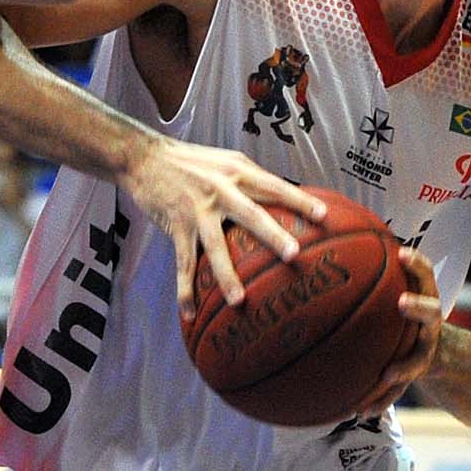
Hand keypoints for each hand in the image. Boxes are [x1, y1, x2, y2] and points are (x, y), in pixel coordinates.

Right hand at [120, 136, 327, 317]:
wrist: (146, 157)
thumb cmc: (194, 161)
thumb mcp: (227, 161)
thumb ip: (252, 179)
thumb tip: (289, 197)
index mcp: (237, 172)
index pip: (274, 186)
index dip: (299, 200)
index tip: (323, 216)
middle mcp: (220, 190)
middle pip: (250, 215)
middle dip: (272, 235)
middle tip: (294, 254)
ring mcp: (197, 210)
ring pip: (214, 247)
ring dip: (226, 275)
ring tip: (240, 301)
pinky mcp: (177, 227)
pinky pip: (183, 263)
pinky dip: (185, 289)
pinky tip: (189, 313)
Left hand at [355, 247, 442, 415]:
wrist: (436, 350)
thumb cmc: (402, 314)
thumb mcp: (396, 293)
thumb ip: (372, 277)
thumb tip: (327, 256)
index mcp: (424, 297)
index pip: (425, 275)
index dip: (417, 264)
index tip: (402, 254)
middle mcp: (428, 323)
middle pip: (431, 312)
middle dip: (418, 307)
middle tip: (402, 303)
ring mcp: (425, 350)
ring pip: (419, 359)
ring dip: (404, 367)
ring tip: (388, 375)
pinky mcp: (416, 374)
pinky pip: (399, 390)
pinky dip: (382, 400)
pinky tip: (363, 411)